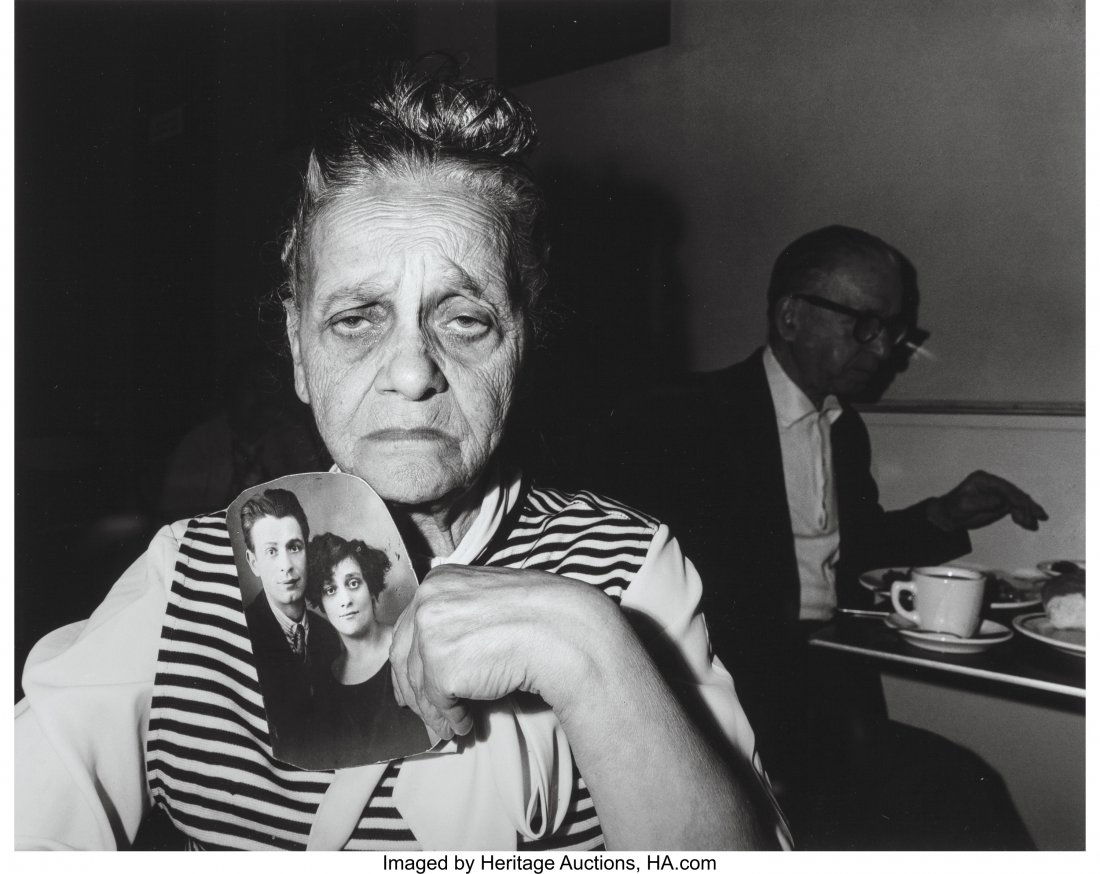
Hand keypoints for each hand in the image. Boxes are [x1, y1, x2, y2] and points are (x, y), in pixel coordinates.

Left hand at [388, 564, 624, 740]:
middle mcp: (427, 603)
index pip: (409, 627)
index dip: (408, 660)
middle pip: (405, 657)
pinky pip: (440, 704)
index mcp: (438, 581)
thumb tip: (433, 650)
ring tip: (449, 725)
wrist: (562, 630)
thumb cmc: (537, 614)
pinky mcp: (442, 669)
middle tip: (424, 713)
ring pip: (420, 685)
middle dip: (413, 691)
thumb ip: (458, 613)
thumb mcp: (487, 597)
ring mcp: (432, 635)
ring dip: (434, 710)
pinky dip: (452, 719)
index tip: (409, 683)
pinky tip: (465, 725)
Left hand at [926, 470, 1047, 531]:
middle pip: (1014, 493)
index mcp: (983, 479)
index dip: (1016, 497)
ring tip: (1033, 525)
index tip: (1025, 507)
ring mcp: (998, 493)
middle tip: (1039, 516)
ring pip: (1017, 501)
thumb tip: (1001, 501)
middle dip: (1027, 505)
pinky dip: (1023, 516)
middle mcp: (993, 484)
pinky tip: (1029, 525)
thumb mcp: (965, 504)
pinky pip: (1015, 508)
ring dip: (1027, 513)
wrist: (949, 516)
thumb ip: (983, 502)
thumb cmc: (953, 508)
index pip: (1004, 487)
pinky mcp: (1000, 503)